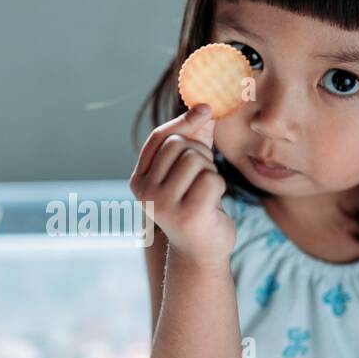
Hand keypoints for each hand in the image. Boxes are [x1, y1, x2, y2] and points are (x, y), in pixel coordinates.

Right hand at [129, 104, 233, 265]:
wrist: (202, 252)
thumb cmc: (197, 205)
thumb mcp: (191, 170)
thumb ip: (194, 138)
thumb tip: (203, 105)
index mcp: (139, 181)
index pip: (160, 138)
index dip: (184, 121)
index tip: (206, 109)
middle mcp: (145, 193)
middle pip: (179, 145)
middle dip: (200, 155)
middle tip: (203, 179)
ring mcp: (163, 206)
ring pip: (195, 160)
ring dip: (210, 173)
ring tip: (206, 193)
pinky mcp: (186, 216)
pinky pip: (211, 180)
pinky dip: (220, 189)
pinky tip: (213, 206)